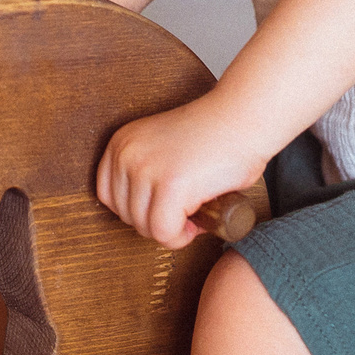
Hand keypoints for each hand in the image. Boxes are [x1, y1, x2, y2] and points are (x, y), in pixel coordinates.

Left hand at [96, 95, 266, 249]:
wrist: (246, 118)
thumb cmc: (216, 136)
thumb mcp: (161, 149)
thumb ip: (144, 173)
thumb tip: (140, 218)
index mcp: (122, 142)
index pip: (108, 196)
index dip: (139, 209)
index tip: (163, 205)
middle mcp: (127, 153)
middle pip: (127, 216)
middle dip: (157, 221)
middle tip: (185, 209)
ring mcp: (146, 169)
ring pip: (145, 228)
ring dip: (172, 230)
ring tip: (194, 211)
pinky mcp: (170, 186)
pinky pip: (164, 233)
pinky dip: (181, 237)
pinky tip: (196, 221)